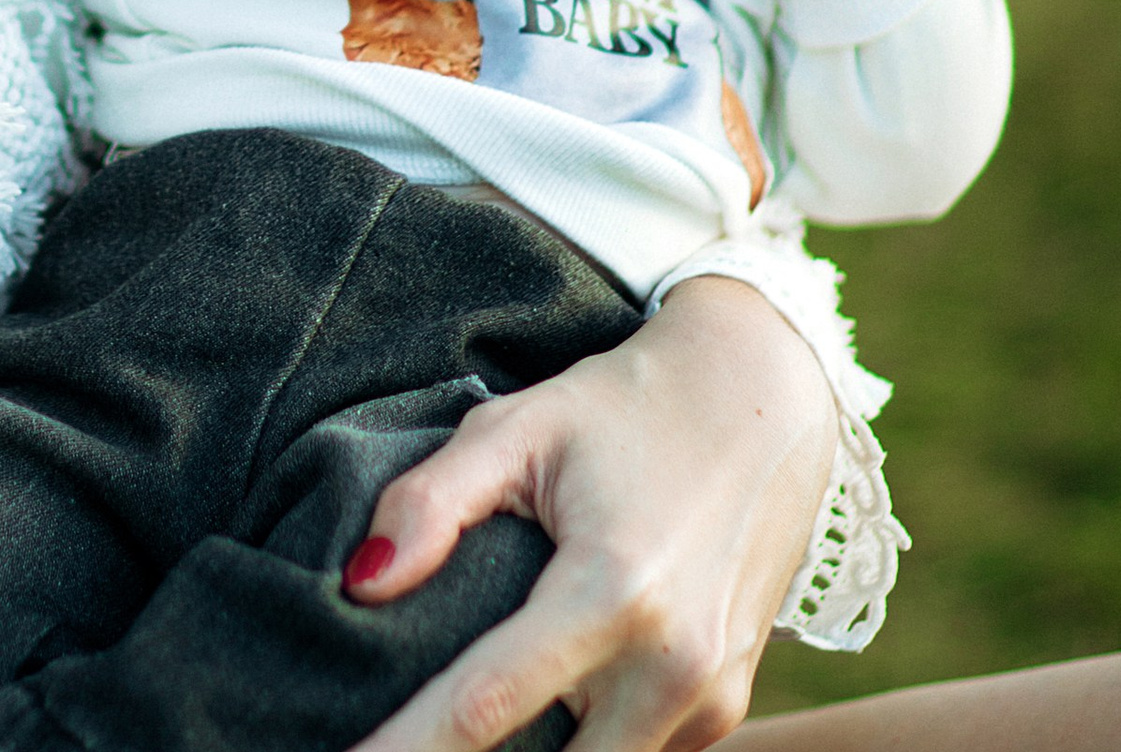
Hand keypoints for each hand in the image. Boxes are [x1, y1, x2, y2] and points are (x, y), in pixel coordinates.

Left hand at [343, 277, 836, 751]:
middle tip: (391, 742)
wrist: (761, 403)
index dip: (404, 750)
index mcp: (612, 592)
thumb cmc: (621, 409)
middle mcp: (671, 666)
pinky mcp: (724, 709)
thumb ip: (432, 502)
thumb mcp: (517, 427)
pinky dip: (577, 745)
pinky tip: (530, 715)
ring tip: (446, 726)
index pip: (482, 708)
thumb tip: (360, 583)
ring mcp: (708, 699)